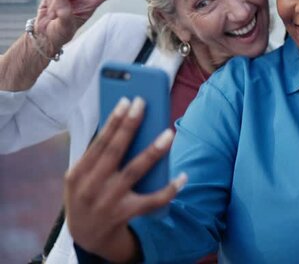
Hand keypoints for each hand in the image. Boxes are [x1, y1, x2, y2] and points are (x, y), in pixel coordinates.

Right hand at [64, 97, 186, 261]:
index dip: (113, 121)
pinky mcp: (125, 214)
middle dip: (129, 126)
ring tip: (169, 134)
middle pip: (114, 151)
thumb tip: (128, 124)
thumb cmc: (88, 194)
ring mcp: (108, 201)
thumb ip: (99, 155)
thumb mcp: (82, 176)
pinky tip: (183, 177)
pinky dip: (169, 189)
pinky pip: (152, 200)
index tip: (126, 101)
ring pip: (134, 172)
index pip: (98, 142)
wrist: (86, 235)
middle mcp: (91, 187)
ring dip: (153, 152)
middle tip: (143, 104)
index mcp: (77, 174)